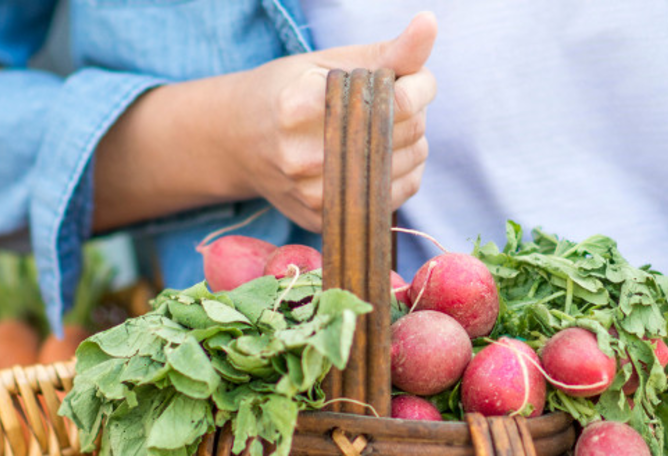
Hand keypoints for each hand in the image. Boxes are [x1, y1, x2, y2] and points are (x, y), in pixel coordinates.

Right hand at [89, 13, 436, 232]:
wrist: (236, 143)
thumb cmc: (288, 92)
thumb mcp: (329, 63)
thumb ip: (386, 51)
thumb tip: (430, 23)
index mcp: (299, 106)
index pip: (393, 101)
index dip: (418, 86)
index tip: (412, 79)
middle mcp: (302, 156)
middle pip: (404, 132)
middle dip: (412, 112)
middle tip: (390, 101)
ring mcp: (311, 194)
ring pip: (406, 165)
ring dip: (411, 143)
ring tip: (380, 128)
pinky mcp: (321, 219)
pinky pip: (393, 196)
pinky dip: (401, 172)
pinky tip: (378, 156)